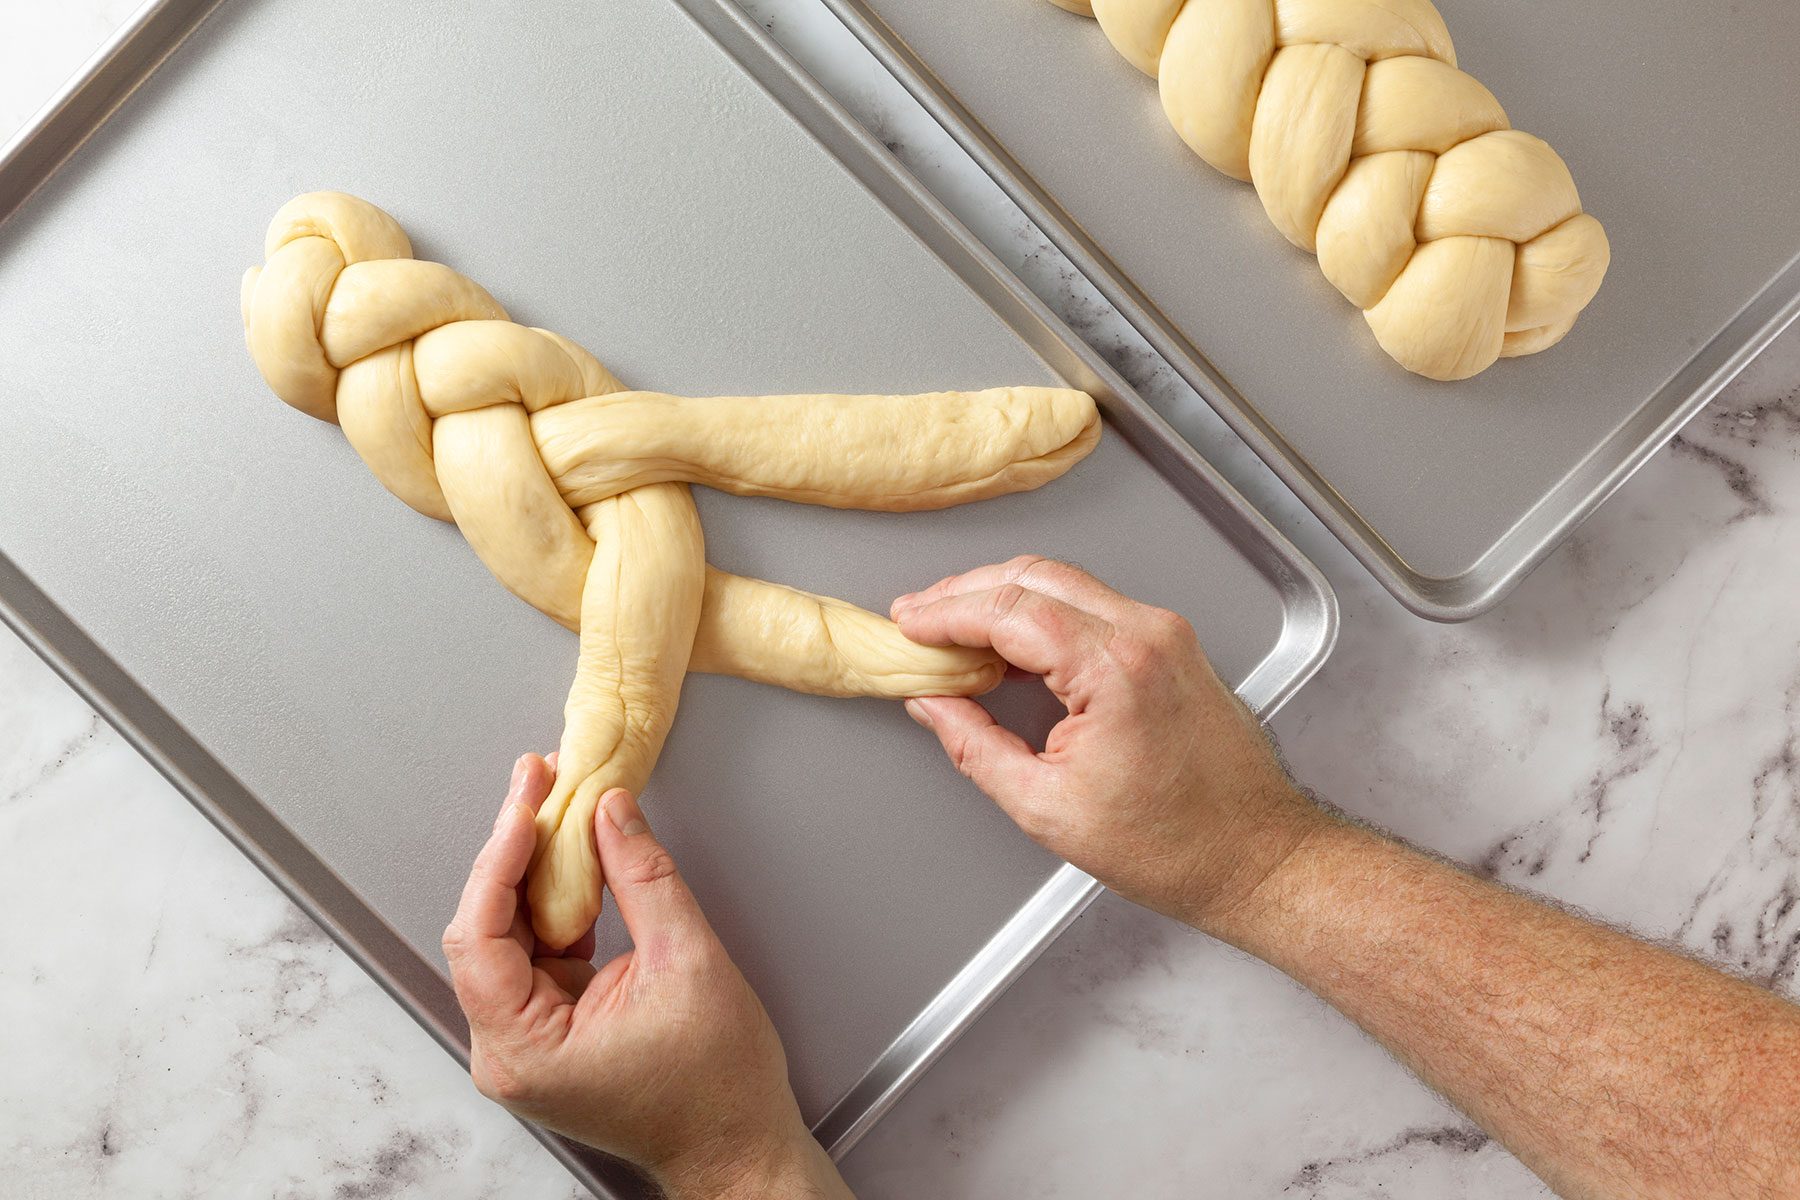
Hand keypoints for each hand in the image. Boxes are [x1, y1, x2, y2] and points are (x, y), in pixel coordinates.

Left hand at [443, 755, 848, 1198]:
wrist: (738, 1143)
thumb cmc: (717, 1087)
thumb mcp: (687, 961)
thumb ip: (642, 876)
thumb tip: (609, 811)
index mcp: (523, 1049)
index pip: (480, 934)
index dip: (501, 857)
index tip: (527, 800)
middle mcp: (507, 1051)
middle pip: (487, 928)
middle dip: (518, 850)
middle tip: (542, 783)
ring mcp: (524, 1042)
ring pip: (510, 934)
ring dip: (539, 870)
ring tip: (564, 807)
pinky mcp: (547, 1030)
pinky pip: (537, 951)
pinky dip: (558, 902)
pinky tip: (580, 858)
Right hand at [892, 556, 1327, 931]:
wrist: (1256, 856)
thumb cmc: (1174, 846)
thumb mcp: (1047, 809)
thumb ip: (977, 747)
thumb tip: (933, 708)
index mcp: (1116, 669)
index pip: (1010, 610)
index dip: (946, 613)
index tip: (907, 624)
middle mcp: (1147, 634)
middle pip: (1035, 577)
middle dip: (966, 591)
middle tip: (919, 618)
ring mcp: (1165, 633)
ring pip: (1064, 581)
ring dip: (1002, 595)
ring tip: (952, 626)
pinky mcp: (1172, 643)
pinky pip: (1092, 604)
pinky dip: (1041, 609)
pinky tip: (1008, 638)